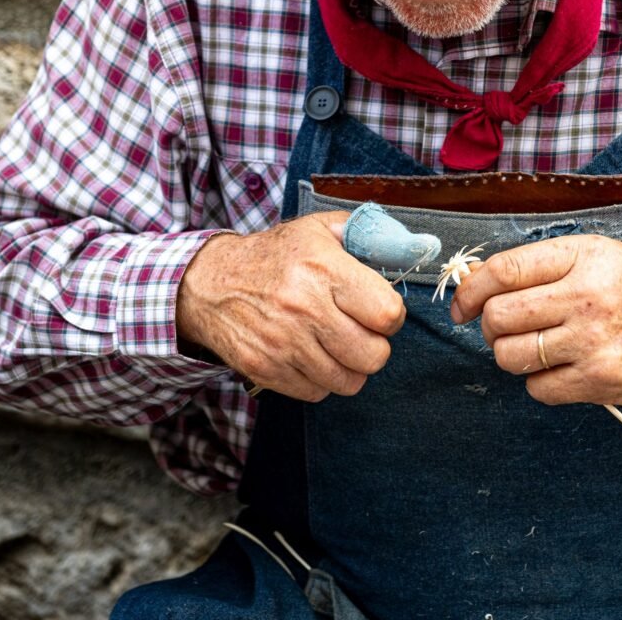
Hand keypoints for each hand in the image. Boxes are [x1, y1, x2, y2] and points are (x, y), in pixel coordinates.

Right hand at [176, 212, 405, 401]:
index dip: (392, 316)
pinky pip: (317, 393)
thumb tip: (410, 247)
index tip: (380, 311)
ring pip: (349, 381)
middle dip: (375, 345)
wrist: (211, 284)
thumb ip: (366, 234)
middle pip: (374, 356)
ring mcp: (283, 343)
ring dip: (350, 366)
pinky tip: (312, 355)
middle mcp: (304, 308)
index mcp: (324, 268)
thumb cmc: (275, 256)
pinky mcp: (265, 369)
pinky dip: (321, 380)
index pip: (387, 313)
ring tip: (337, 344)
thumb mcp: (318, 229)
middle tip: (361, 331)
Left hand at [450, 234, 621, 407]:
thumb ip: (541, 264)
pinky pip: (537, 388)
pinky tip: (561, 366)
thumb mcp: (596, 255)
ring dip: (510, 354)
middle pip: (499, 316)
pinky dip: (539, 381)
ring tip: (533, 346)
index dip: (471, 288)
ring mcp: (592, 342)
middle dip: (489, 325)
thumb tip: (476, 282)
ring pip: (510, 356)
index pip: (505, 270)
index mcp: (583, 257)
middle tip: (504, 326)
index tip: (462, 303)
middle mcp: (587, 297)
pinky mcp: (598, 381)